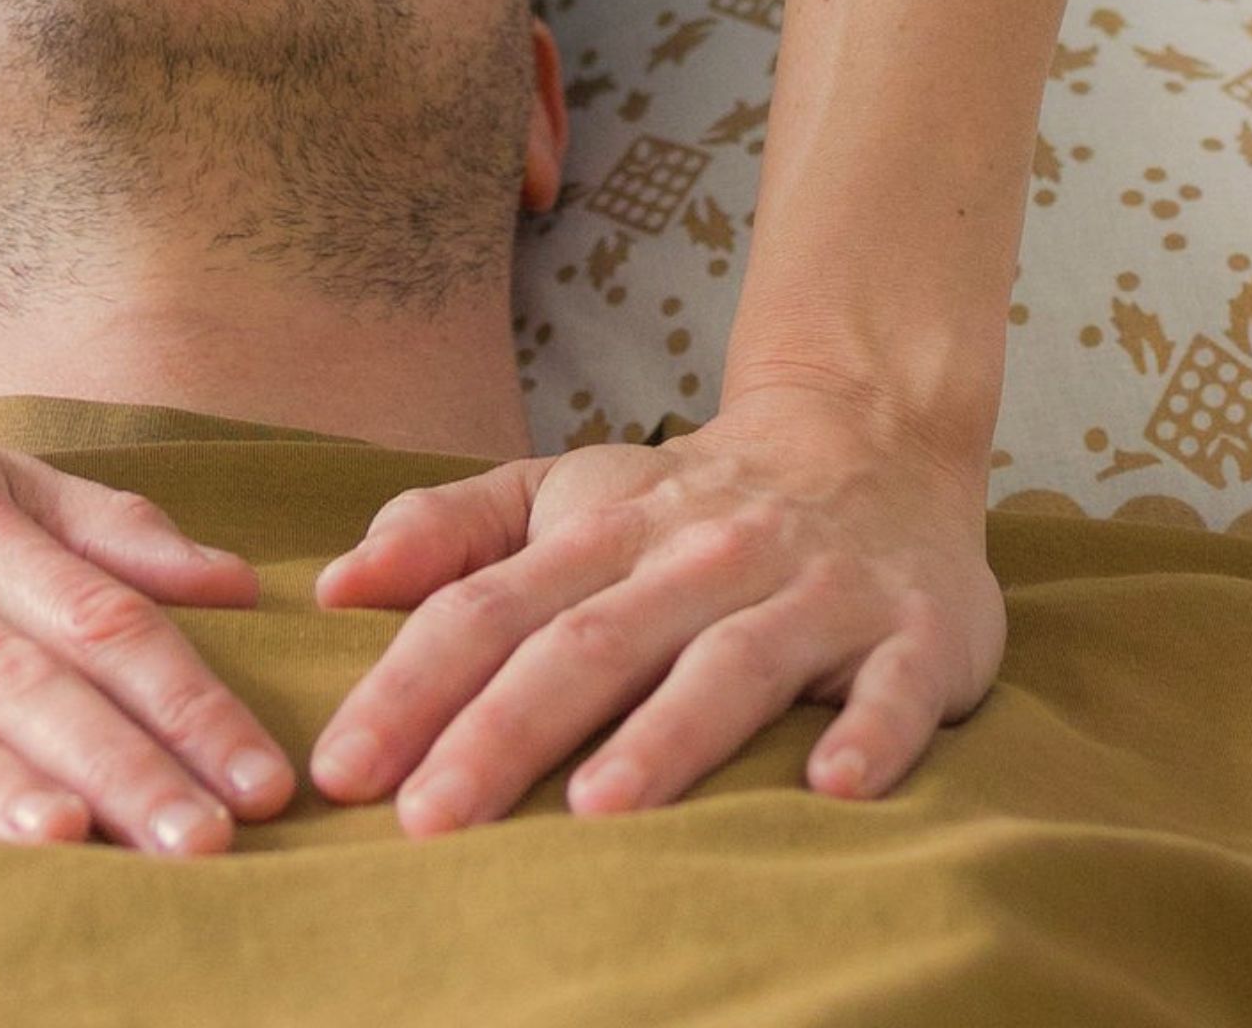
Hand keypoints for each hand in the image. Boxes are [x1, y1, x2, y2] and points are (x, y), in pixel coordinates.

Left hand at [304, 371, 1004, 829]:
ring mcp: (813, 592)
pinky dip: (869, 734)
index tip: (344, 769)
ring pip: (730, 664)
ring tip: (595, 813)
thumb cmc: (691, 499)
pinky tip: (832, 791)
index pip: (492, 608)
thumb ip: (451, 532)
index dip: (413, 685)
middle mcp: (702, 557)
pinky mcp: (916, 634)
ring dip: (665, 736)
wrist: (871, 430)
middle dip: (504, 731)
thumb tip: (335, 586)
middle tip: (426, 821)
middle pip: (591, 643)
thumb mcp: (566, 494)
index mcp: (607, 534)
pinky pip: (895, 689)